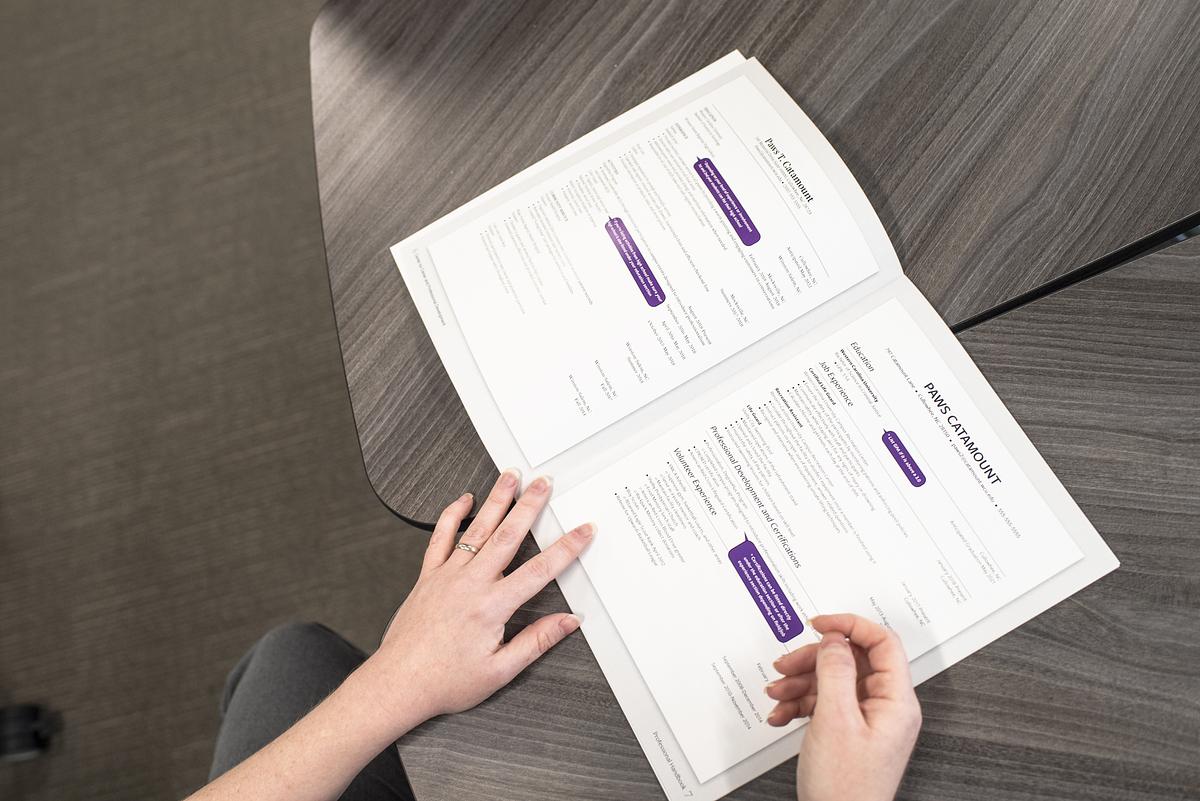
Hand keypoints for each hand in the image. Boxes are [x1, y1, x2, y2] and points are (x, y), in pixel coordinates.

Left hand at [366, 470, 593, 731]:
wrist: (398, 683)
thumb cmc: (446, 681)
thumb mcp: (500, 670)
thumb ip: (537, 641)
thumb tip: (568, 622)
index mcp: (492, 607)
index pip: (540, 570)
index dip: (567, 548)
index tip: (584, 530)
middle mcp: (470, 584)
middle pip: (508, 535)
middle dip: (530, 505)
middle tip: (545, 482)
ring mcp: (447, 576)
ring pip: (477, 529)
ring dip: (496, 500)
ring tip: (510, 476)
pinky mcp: (428, 576)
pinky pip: (440, 538)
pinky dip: (452, 516)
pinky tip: (464, 499)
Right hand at [767, 614, 921, 800]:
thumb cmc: (846, 788)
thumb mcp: (835, 720)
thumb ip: (835, 672)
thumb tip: (835, 639)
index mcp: (896, 701)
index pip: (883, 643)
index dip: (851, 626)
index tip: (822, 624)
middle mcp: (885, 707)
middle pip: (850, 660)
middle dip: (813, 660)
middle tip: (787, 664)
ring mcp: (866, 720)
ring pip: (832, 681)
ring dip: (799, 683)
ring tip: (778, 694)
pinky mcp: (848, 732)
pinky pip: (824, 703)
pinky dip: (799, 704)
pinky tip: (782, 714)